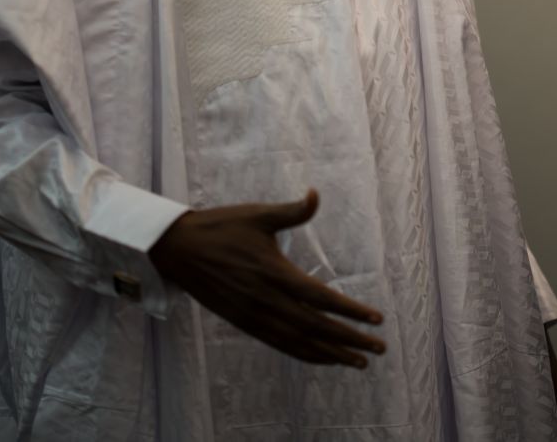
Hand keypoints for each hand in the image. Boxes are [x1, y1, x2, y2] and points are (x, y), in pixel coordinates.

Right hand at [149, 189, 386, 366]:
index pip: (321, 298)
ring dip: (331, 353)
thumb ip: (292, 211)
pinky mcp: (244, 322)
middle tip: (378, 348)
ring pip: (300, 341)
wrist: (178, 249)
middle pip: (317, 327)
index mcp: (275, 272)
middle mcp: (267, 299)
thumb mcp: (258, 214)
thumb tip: (316, 194)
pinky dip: (304, 354)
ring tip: (358, 362)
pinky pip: (280, 343)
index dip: (350, 311)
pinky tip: (322, 358)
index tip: (376, 319)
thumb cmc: (222, 227)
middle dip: (350, 339)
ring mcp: (254, 315)